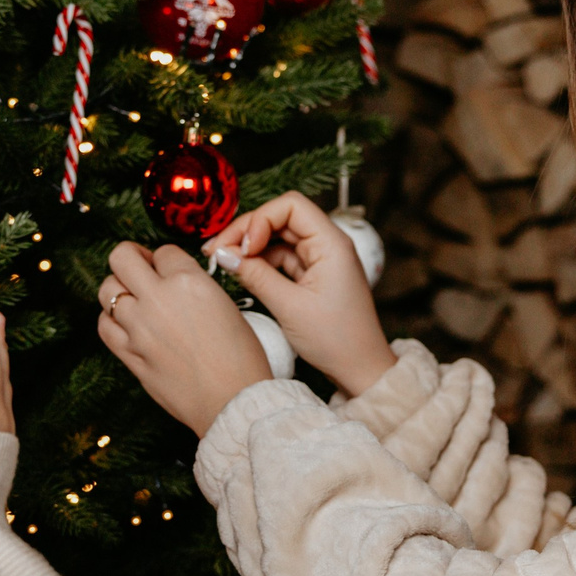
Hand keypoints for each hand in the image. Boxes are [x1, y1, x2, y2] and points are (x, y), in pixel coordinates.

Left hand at [96, 242, 275, 436]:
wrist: (234, 402)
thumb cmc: (241, 358)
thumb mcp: (227, 306)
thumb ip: (196, 287)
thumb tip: (176, 281)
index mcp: (190, 282)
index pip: (164, 251)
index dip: (167, 259)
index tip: (171, 268)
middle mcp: (159, 299)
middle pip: (121, 257)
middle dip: (132, 257)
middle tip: (142, 268)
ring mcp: (139, 328)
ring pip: (107, 290)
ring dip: (119, 289)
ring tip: (134, 298)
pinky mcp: (130, 355)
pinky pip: (104, 326)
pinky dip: (110, 319)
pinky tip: (125, 323)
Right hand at [200, 193, 397, 396]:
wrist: (361, 369)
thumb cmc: (336, 340)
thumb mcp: (289, 306)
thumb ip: (255, 275)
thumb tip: (223, 254)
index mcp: (331, 243)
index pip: (290, 206)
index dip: (260, 219)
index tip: (242, 247)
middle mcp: (327, 244)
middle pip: (280, 218)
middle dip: (247, 231)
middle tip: (215, 251)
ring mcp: (320, 259)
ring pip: (277, 238)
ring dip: (249, 247)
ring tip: (222, 261)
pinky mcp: (313, 275)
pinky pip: (281, 258)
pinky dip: (259, 262)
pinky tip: (240, 271)